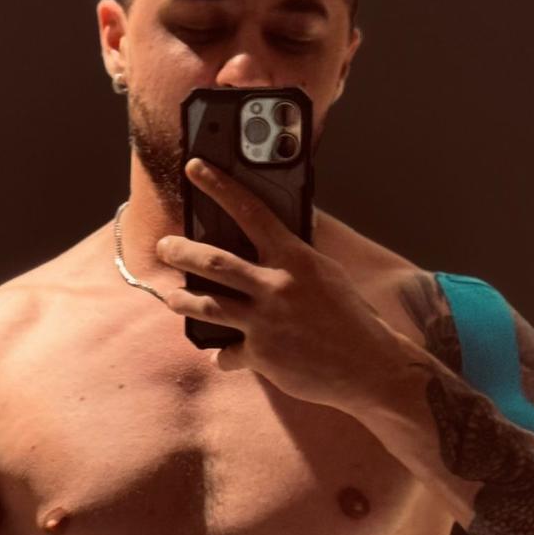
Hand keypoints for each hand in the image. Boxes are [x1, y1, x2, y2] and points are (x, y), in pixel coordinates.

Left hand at [154, 156, 401, 413]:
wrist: (369, 366)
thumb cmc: (352, 319)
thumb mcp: (327, 276)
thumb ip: (297, 258)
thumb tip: (277, 236)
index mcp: (295, 258)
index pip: (251, 211)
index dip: (220, 186)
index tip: (195, 168)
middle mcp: (276, 286)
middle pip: (214, 262)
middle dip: (181, 252)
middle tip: (164, 247)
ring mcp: (265, 321)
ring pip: (208, 305)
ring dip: (183, 300)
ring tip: (172, 297)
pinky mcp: (260, 356)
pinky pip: (226, 354)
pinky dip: (223, 356)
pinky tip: (221, 356)